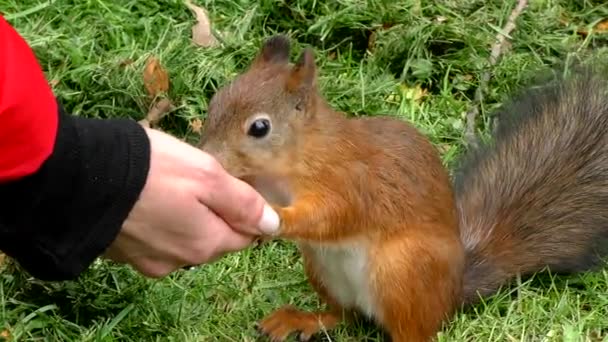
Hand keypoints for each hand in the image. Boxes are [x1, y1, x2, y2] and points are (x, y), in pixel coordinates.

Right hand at [103, 127, 278, 277]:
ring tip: (168, 186)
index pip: (244, 236)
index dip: (245, 210)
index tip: (233, 186)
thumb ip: (243, 203)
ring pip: (183, 239)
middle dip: (214, 213)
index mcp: (206, 244)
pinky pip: (154, 239)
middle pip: (214, 239)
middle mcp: (180, 261)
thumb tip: (273, 226)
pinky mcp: (123, 253)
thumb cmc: (153, 170)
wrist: (81, 177)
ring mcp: (148, 260)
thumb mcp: (208, 176)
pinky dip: (157, 222)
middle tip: (197, 180)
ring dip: (185, 218)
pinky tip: (145, 198)